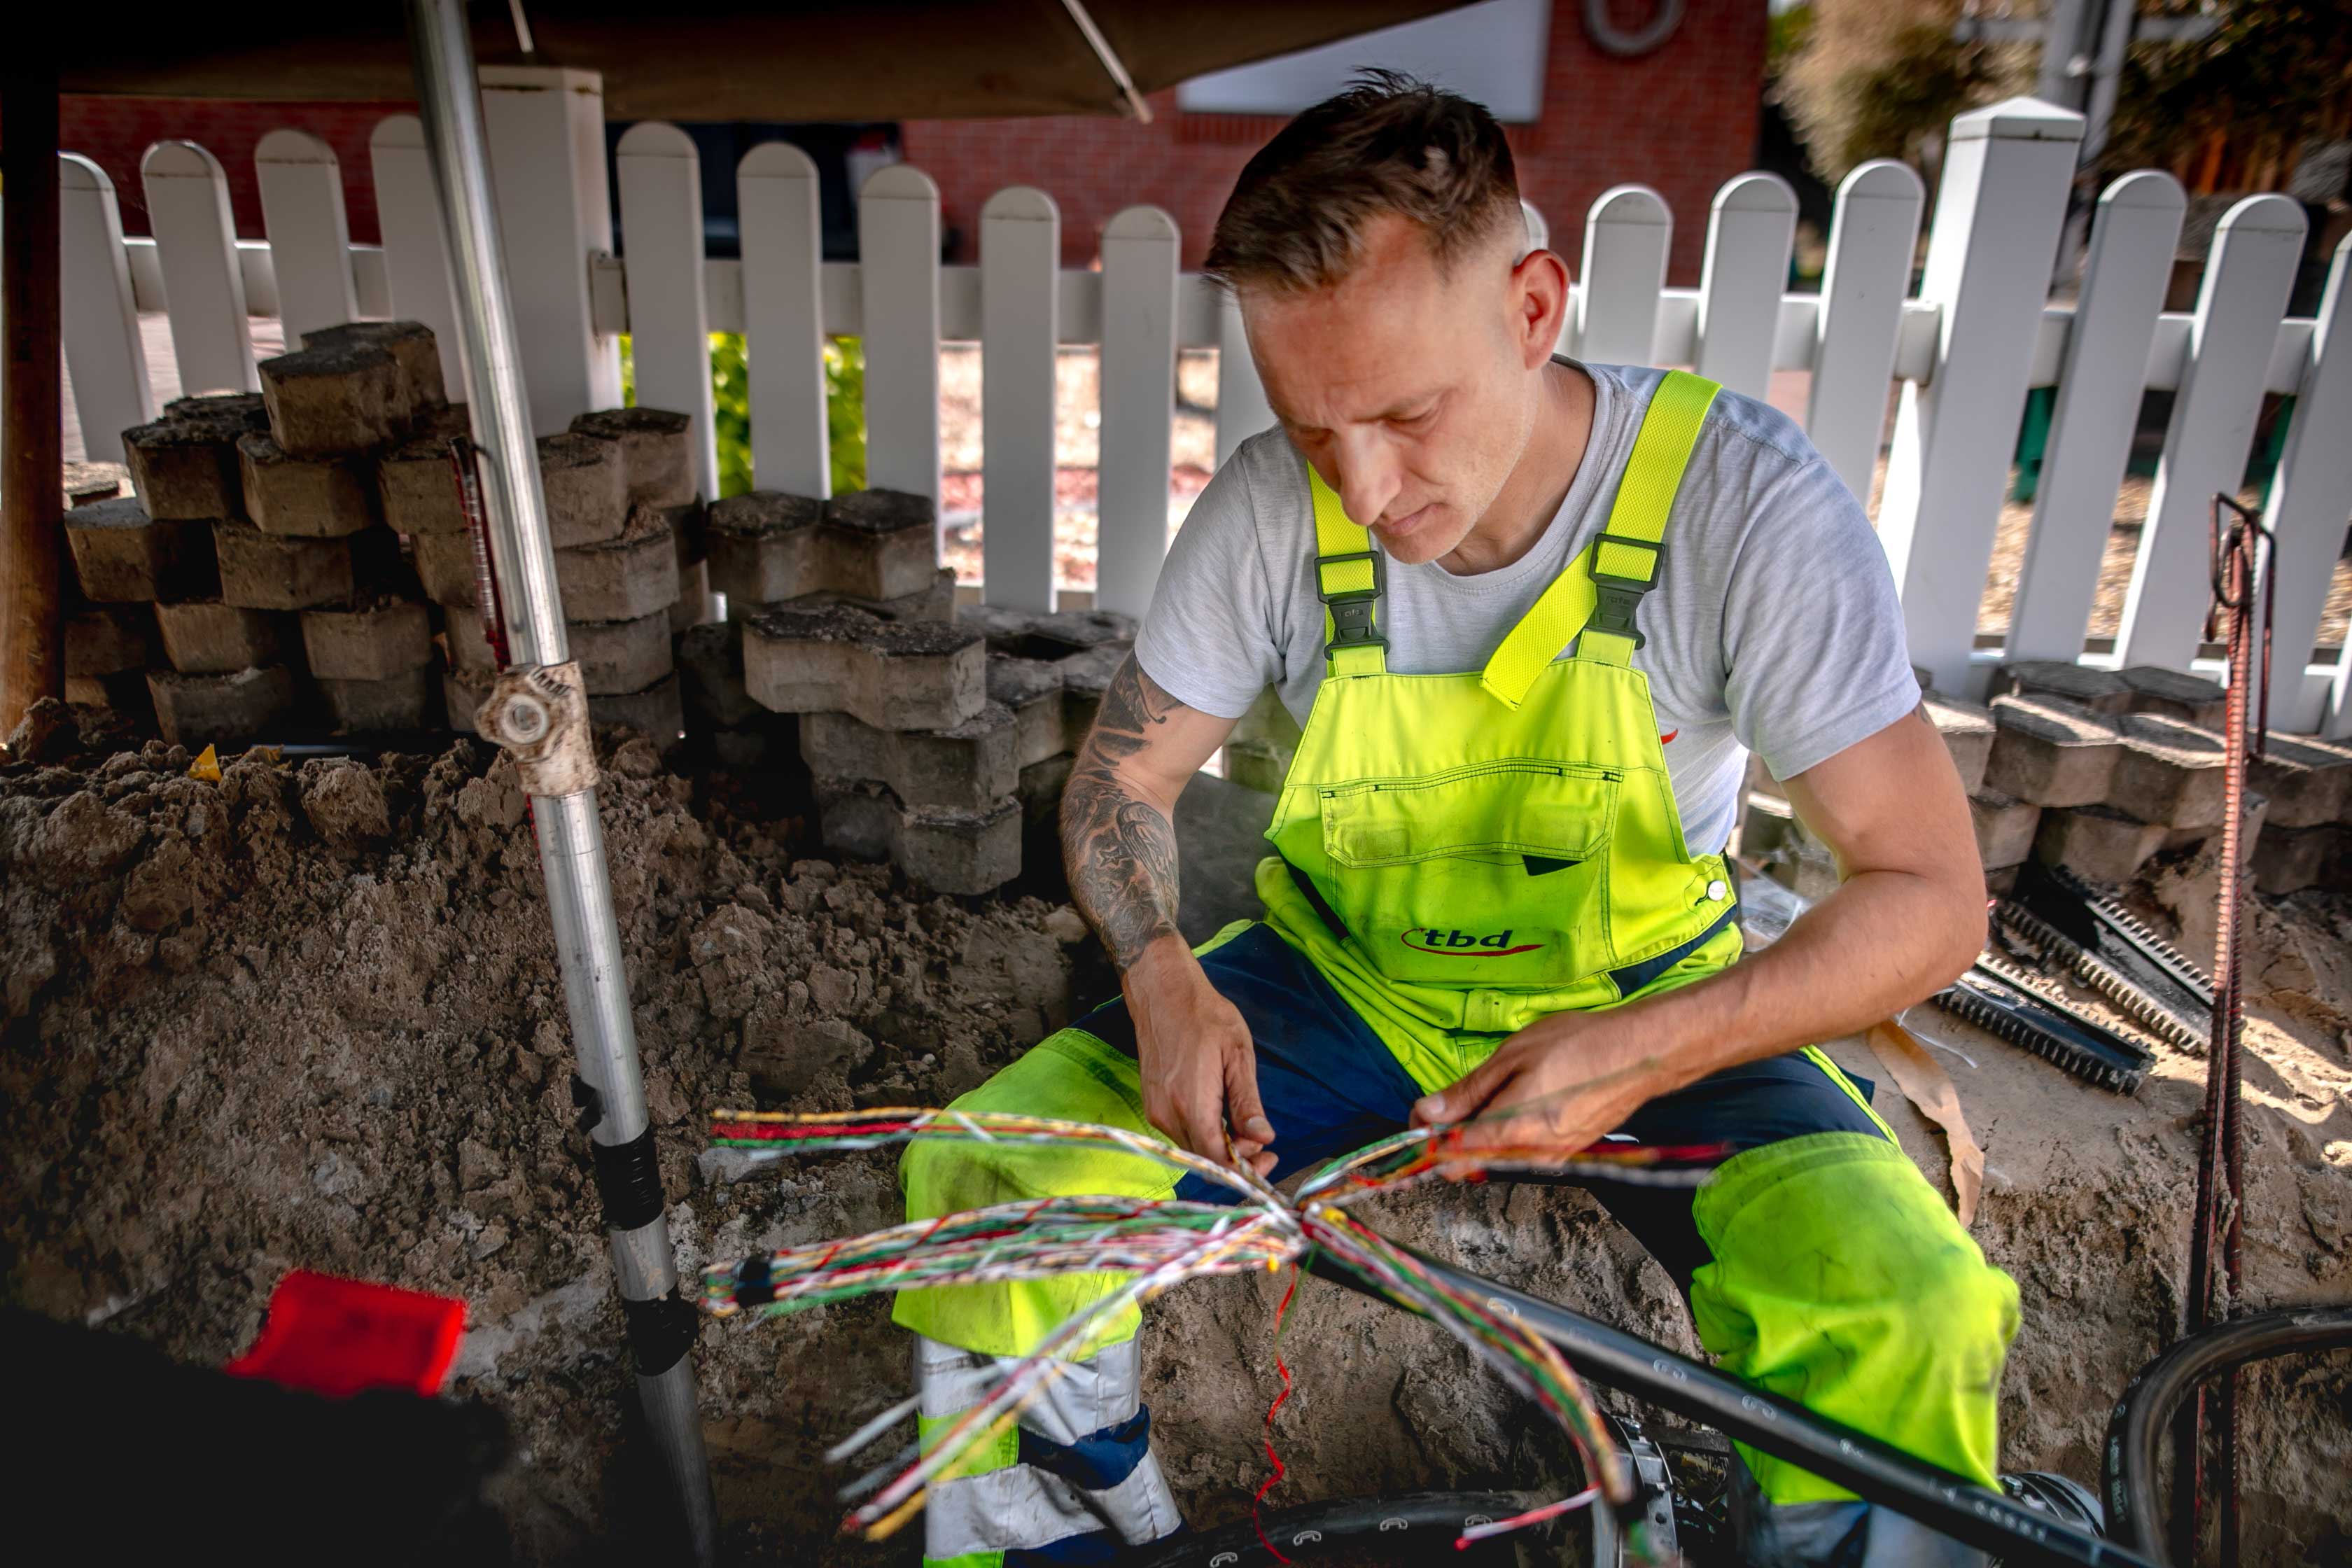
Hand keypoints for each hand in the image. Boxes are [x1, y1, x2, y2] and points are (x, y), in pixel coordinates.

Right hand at [1124, 935, 1276, 1176]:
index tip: (1270, 1156)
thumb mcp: (1238, 1055)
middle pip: (1205, 1159)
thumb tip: (1263, 1139)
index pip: (1217, 1160)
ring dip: (1220, 1145)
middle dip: (1236, 1157)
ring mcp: (1156, 1111)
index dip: (1245, 1169)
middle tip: (1261, 1138)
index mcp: (1191, 1104)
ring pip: (1193, 1148)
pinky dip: (1204, 1133)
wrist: (1163, 993)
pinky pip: (1182, 1133)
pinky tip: (1220, 1113)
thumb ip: (1247, 1102)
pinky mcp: (1152, 1104)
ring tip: (1242, 1122)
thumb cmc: (1204, 1016)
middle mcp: (1167, 1114)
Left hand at [1410, 1011, 1667, 1159]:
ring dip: (1480, 1134)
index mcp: (1509, 1134)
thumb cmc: (1577, 1046)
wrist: (1640, 1054)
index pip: (1449, 1157)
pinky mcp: (1565, 1155)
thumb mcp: (1511, 1058)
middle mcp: (1528, 1157)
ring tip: (1495, 1092)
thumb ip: (1466, 1094)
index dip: (1427, 1138)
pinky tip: (1519, 1102)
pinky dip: (1507, 1134)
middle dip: (1451, 1136)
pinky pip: (1520, 1152)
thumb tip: (1426, 1114)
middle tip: (1454, 1099)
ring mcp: (1550, 1160)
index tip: (1423, 1115)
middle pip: (1470, 1162)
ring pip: (1495, 1158)